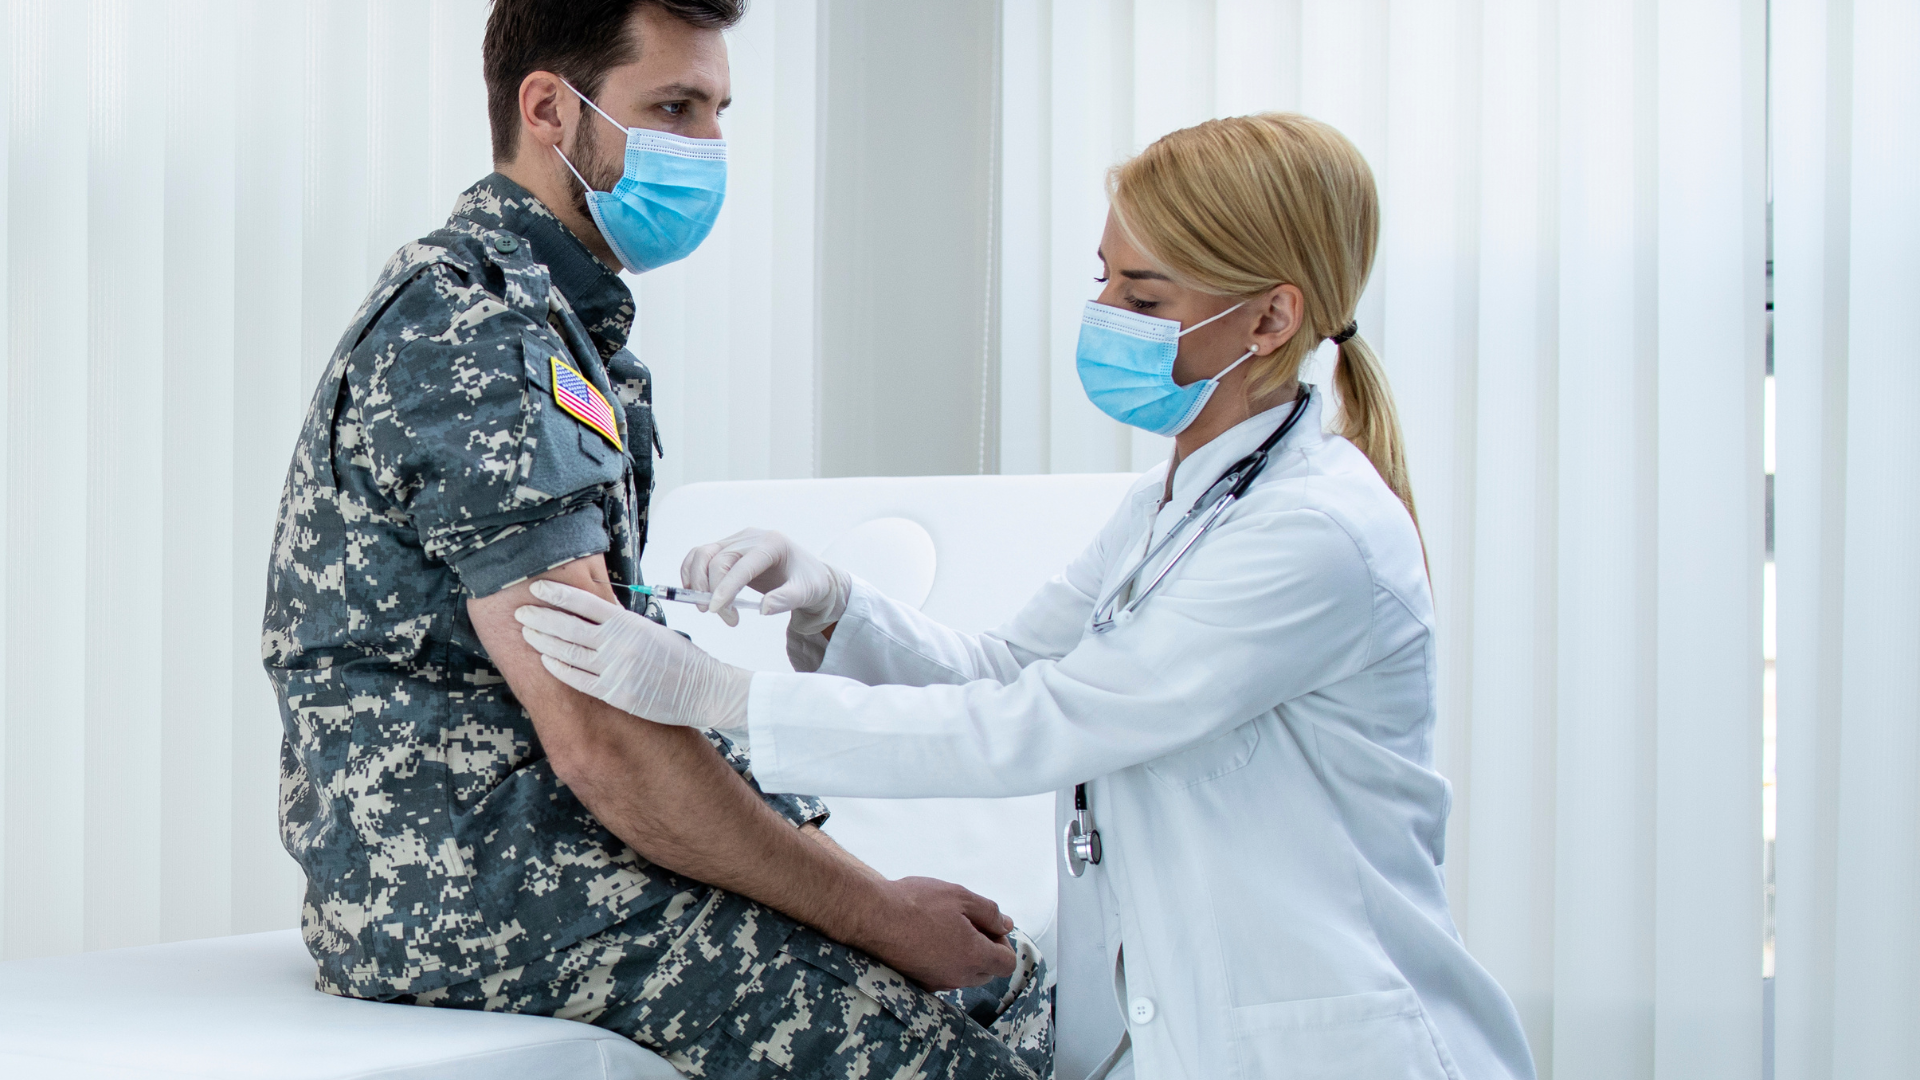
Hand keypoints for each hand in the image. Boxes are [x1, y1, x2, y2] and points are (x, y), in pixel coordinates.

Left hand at [515, 580, 750, 731]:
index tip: (537, 589)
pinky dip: (558, 669)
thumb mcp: (653, 630)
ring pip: (567, 652)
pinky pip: (577, 679)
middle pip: (568, 626)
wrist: (702, 689)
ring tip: (528, 634)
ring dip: (543, 642)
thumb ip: (623, 624)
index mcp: (628, 622)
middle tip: (521, 613)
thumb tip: (595, 617)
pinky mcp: (614, 693)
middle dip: (540, 618)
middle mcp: (618, 643)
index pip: (584, 603)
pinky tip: (546, 661)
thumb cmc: (680, 658)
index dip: (557, 594)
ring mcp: (614, 669)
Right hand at [681, 528, 849, 630]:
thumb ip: (787, 599)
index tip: (716, 610)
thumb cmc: (809, 581)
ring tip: (704, 606)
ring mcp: (737, 540)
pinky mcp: (728, 548)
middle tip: (720, 616)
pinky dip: (692, 572)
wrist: (808, 575)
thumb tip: (764, 609)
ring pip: (703, 554)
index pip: (741, 565)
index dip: (725, 587)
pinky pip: (701, 555)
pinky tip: (695, 592)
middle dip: (712, 590)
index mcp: (772, 544)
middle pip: (718, 558)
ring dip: (696, 580)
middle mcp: (751, 537)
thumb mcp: (806, 592)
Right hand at [853, 877, 1017, 992]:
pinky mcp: (918, 983)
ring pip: (964, 975)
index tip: (987, 925)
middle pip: (987, 971)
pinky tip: (928, 940)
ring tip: (944, 929)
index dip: (1002, 942)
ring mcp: (937, 982)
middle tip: (966, 924)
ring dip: (963, 956)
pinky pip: (942, 976)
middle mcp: (958, 976)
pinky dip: (942, 961)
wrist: (873, 917)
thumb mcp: (961, 896)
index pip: (1007, 963)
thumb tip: (1005, 925)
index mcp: (974, 956)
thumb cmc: (916, 903)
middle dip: (985, 950)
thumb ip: (989, 912)